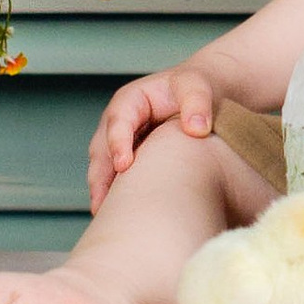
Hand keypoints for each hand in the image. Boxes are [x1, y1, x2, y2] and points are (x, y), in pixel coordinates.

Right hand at [87, 65, 217, 208]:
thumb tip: (196, 129)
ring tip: (104, 216)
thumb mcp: (198, 87)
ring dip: (102, 190)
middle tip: (103, 204)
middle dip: (100, 175)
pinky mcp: (129, 158)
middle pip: (102, 149)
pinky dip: (115, 194)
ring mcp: (121, 142)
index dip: (118, 143)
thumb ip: (197, 104)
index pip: (118, 121)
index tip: (124, 165)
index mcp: (131, 100)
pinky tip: (122, 216)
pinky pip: (116, 177)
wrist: (203, 96)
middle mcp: (119, 122)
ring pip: (104, 167)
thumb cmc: (197, 89)